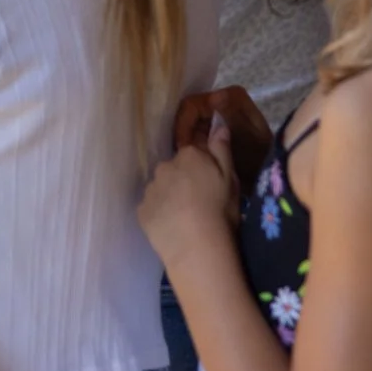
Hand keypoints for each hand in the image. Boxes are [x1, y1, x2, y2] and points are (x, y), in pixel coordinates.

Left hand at [139, 111, 240, 266]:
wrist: (198, 246)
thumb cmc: (221, 210)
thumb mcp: (230, 178)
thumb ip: (221, 149)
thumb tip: (218, 124)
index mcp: (188, 156)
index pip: (192, 155)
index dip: (201, 170)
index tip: (209, 186)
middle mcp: (164, 167)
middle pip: (173, 171)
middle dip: (182, 182)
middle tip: (198, 204)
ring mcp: (150, 189)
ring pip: (160, 188)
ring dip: (170, 198)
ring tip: (185, 219)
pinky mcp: (141, 210)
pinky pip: (151, 208)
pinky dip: (160, 214)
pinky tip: (172, 228)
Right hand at [175, 87, 271, 187]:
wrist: (271, 177)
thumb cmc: (261, 158)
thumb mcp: (247, 139)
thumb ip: (232, 118)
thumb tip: (216, 96)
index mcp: (231, 96)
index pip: (193, 104)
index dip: (184, 124)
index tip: (183, 147)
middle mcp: (224, 98)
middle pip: (189, 111)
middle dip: (183, 132)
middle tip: (181, 155)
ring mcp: (219, 112)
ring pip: (189, 120)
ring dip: (186, 138)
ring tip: (185, 158)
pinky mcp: (216, 125)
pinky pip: (195, 129)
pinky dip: (191, 142)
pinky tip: (191, 156)